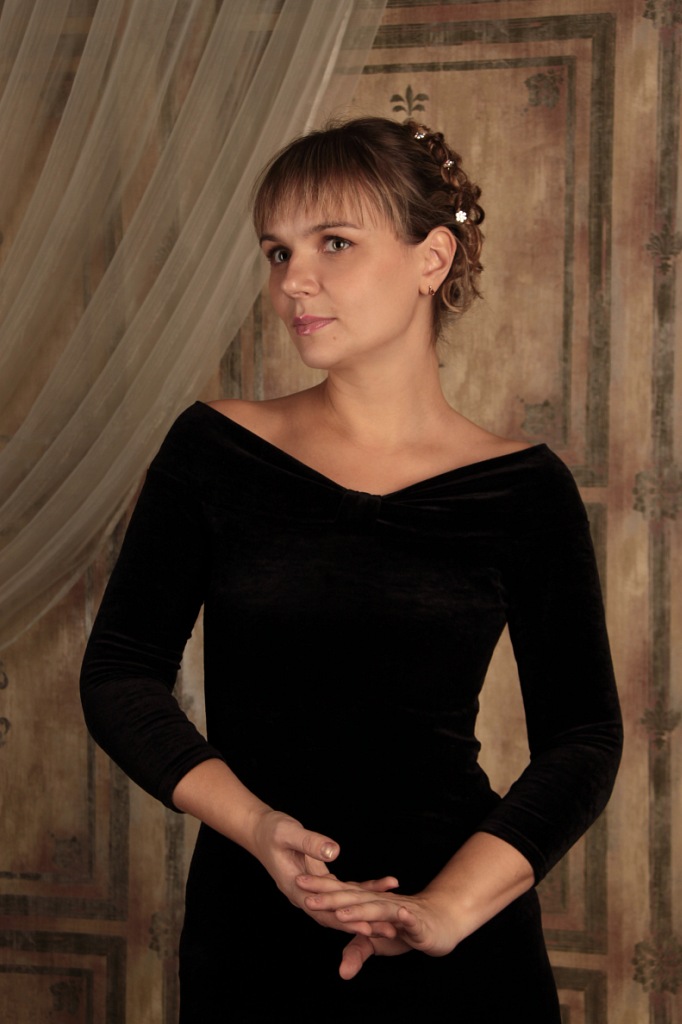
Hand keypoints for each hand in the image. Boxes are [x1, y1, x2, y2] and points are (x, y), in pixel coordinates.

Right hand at [249, 810, 398, 936]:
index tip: (368, 927)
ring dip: (367, 913)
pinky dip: (363, 891)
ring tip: (394, 918)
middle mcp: (307, 895)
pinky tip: (383, 887)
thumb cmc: (273, 831)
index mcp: (297, 889)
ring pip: (343, 907)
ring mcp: (315, 891)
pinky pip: (345, 890)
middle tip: (391, 929)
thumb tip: (334, 851)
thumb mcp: (289, 834)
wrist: (262, 831)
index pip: (324, 912)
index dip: (346, 920)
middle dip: (364, 923)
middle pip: (338, 916)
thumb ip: (310, 842)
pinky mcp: (322, 881)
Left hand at [296, 873, 462, 977]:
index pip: (341, 893)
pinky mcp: (417, 923)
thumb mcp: (376, 942)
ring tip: (341, 912)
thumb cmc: (403, 930)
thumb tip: (341, 973)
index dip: (321, 887)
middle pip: (353, 897)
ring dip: (360, 909)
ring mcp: (398, 911)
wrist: (440, 920)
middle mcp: (380, 903)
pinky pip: (409, 919)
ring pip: (377, 908)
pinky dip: (403, 916)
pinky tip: (398, 913)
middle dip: (330, 896)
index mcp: (367, 903)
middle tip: (306, 892)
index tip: (299, 882)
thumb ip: (357, 952)